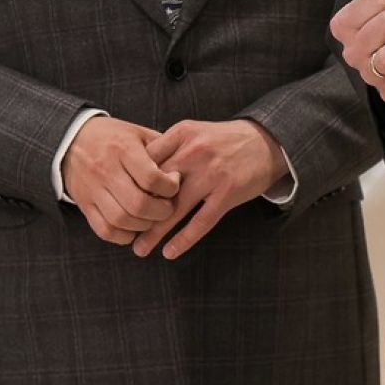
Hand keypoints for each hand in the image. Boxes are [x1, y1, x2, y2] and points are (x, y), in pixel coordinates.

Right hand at [62, 116, 180, 247]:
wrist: (71, 140)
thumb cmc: (113, 137)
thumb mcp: (138, 133)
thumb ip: (161, 148)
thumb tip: (186, 165)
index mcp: (123, 149)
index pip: (151, 178)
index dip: (170, 187)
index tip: (175, 184)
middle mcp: (106, 171)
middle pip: (138, 204)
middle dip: (161, 212)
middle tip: (168, 208)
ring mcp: (93, 190)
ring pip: (121, 220)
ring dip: (144, 226)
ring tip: (153, 218)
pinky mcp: (84, 205)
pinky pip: (105, 230)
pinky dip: (124, 236)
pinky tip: (135, 228)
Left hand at [133, 119, 288, 260]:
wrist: (266, 141)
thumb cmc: (224, 140)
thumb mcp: (194, 132)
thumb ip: (169, 148)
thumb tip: (135, 171)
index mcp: (182, 134)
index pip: (145, 162)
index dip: (130, 183)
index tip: (118, 201)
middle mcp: (194, 152)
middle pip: (155, 187)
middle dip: (136, 211)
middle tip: (122, 230)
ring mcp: (212, 173)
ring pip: (175, 209)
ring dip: (154, 233)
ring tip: (140, 249)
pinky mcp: (228, 192)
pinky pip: (201, 222)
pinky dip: (183, 239)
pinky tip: (170, 252)